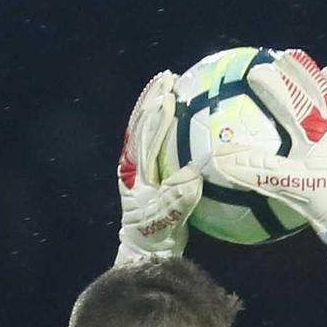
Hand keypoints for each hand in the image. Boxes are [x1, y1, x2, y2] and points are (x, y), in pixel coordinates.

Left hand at [115, 71, 201, 261]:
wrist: (146, 248)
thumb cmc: (156, 236)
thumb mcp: (167, 221)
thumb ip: (178, 198)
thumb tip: (193, 174)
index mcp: (134, 173)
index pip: (146, 138)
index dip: (157, 118)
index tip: (170, 98)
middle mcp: (133, 164)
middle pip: (142, 124)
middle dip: (154, 99)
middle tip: (168, 77)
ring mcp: (139, 165)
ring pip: (145, 128)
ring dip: (156, 104)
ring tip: (170, 84)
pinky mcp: (149, 169)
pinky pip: (157, 140)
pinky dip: (165, 123)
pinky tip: (179, 110)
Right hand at [229, 50, 326, 294]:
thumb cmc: (326, 202)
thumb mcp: (287, 185)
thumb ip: (255, 169)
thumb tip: (220, 158)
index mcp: (316, 130)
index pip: (289, 97)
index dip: (271, 81)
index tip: (254, 70)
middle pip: (317, 88)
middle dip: (300, 70)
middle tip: (286, 56)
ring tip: (326, 71)